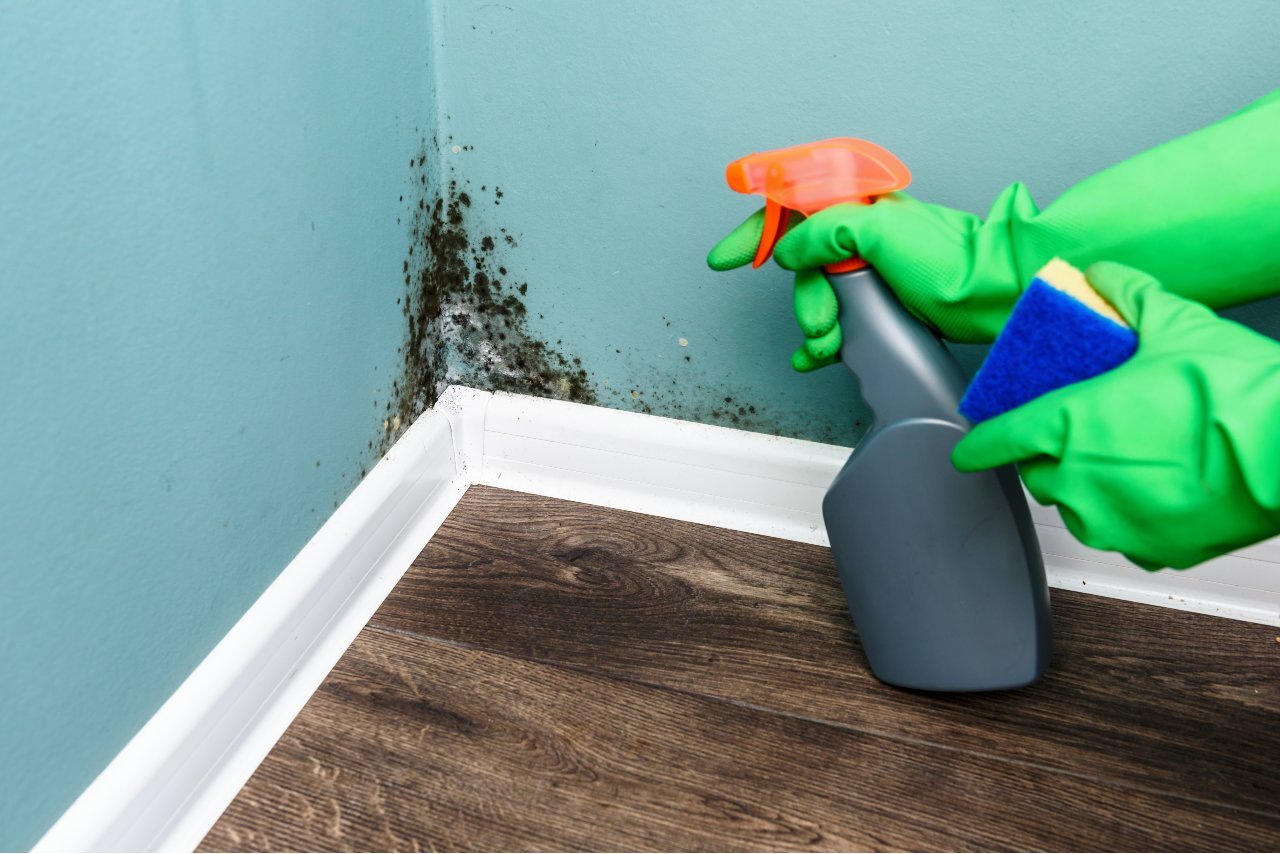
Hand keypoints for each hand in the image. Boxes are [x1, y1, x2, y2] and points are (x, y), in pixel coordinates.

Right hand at [708, 188, 1037, 370]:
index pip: (791, 208)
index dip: (756, 232)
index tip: (728, 258)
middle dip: (803, 297)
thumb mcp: (878, 231)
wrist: (992, 295)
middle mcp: (861, 233)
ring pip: (818, 294)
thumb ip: (824, 233)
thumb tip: (789, 250)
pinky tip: (816, 355)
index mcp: (857, 205)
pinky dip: (823, 339)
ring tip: (827, 342)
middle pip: (801, 262)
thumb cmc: (951, 259)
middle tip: (817, 321)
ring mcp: (870, 267)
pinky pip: (838, 317)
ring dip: (815, 323)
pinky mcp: (881, 299)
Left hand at [953, 262, 1279, 569]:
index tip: (970, 446)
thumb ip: (1126, 296)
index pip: (996, 440)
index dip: (979, 443)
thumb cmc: (1234, 392)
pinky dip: (1131, 512)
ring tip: (1133, 455)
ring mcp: (1112, 521)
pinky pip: (1122, 531)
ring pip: (1077, 506)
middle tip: (1087, 430)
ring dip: (1089, 485)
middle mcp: (1078, 481)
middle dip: (1052, 455)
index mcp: (1067, 426)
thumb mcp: (1175, 322)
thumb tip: (1104, 277)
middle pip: (1038, 473)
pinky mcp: (1149, 550)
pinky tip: (1162, 484)